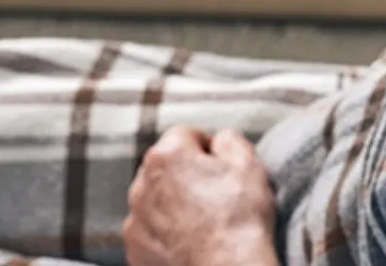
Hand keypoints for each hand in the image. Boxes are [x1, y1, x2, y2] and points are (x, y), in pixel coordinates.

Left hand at [124, 127, 277, 265]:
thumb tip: (221, 139)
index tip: (222, 166)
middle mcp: (142, 185)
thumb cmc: (238, 221)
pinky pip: (151, 230)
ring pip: (157, 199)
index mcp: (167, 156)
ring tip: (206, 222)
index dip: (209, 148)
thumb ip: (231, 140)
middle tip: (217, 194)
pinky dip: (167, 233)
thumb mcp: (249, 166)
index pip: (186, 135)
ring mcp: (135, 220)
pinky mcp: (135, 249)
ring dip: (176, 204)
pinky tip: (192, 240)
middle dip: (188, 175)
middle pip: (167, 167)